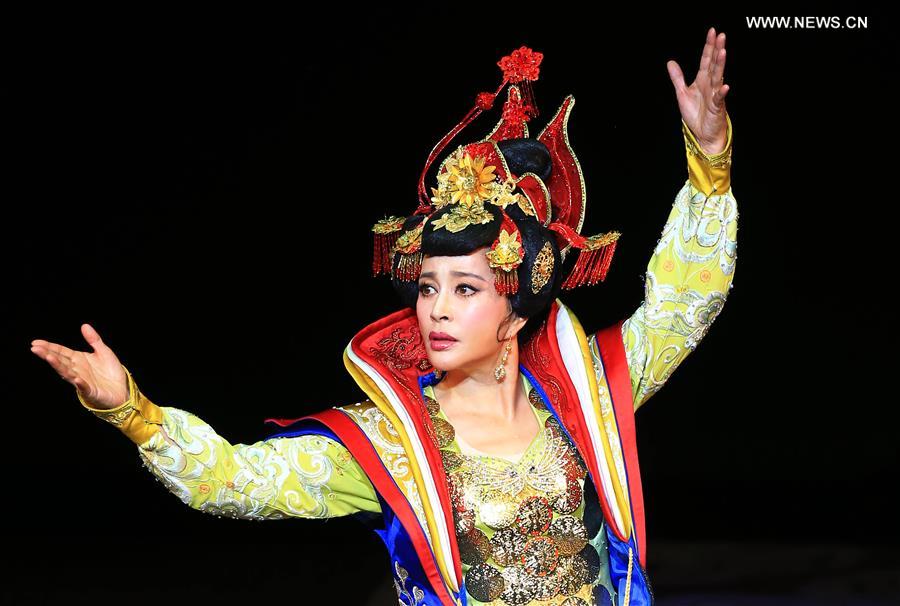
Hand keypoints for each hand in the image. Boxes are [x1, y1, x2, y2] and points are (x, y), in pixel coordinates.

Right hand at [31, 323, 128, 409]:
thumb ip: (94, 339)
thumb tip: (84, 325)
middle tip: (35, 348)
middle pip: (60, 361)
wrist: (121, 390)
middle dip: (48, 354)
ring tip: (49, 358)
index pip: (61, 352)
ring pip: (67, 373)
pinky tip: (76, 379)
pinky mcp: (91, 391)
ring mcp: (82, 381)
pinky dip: (80, 383)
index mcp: (78, 360)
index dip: (49, 347)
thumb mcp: (103, 351)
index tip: (36, 342)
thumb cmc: (110, 371)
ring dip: (58, 366)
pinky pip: (84, 387)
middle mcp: (77, 370)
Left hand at [667, 26, 729, 154]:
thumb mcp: (682, 93)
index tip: (712, 32)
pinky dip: (722, 92)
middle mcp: (710, 85)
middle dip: (717, 50)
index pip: (706, 60)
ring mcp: (715, 95)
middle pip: (714, 64)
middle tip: (721, 35)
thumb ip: (678, 78)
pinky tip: (725, 85)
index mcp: (702, 80)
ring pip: (718, 77)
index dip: (708, 46)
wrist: (702, 134)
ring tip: (723, 52)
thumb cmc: (696, 114)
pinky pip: (719, 99)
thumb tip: (670, 62)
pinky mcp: (717, 107)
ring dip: (720, 65)